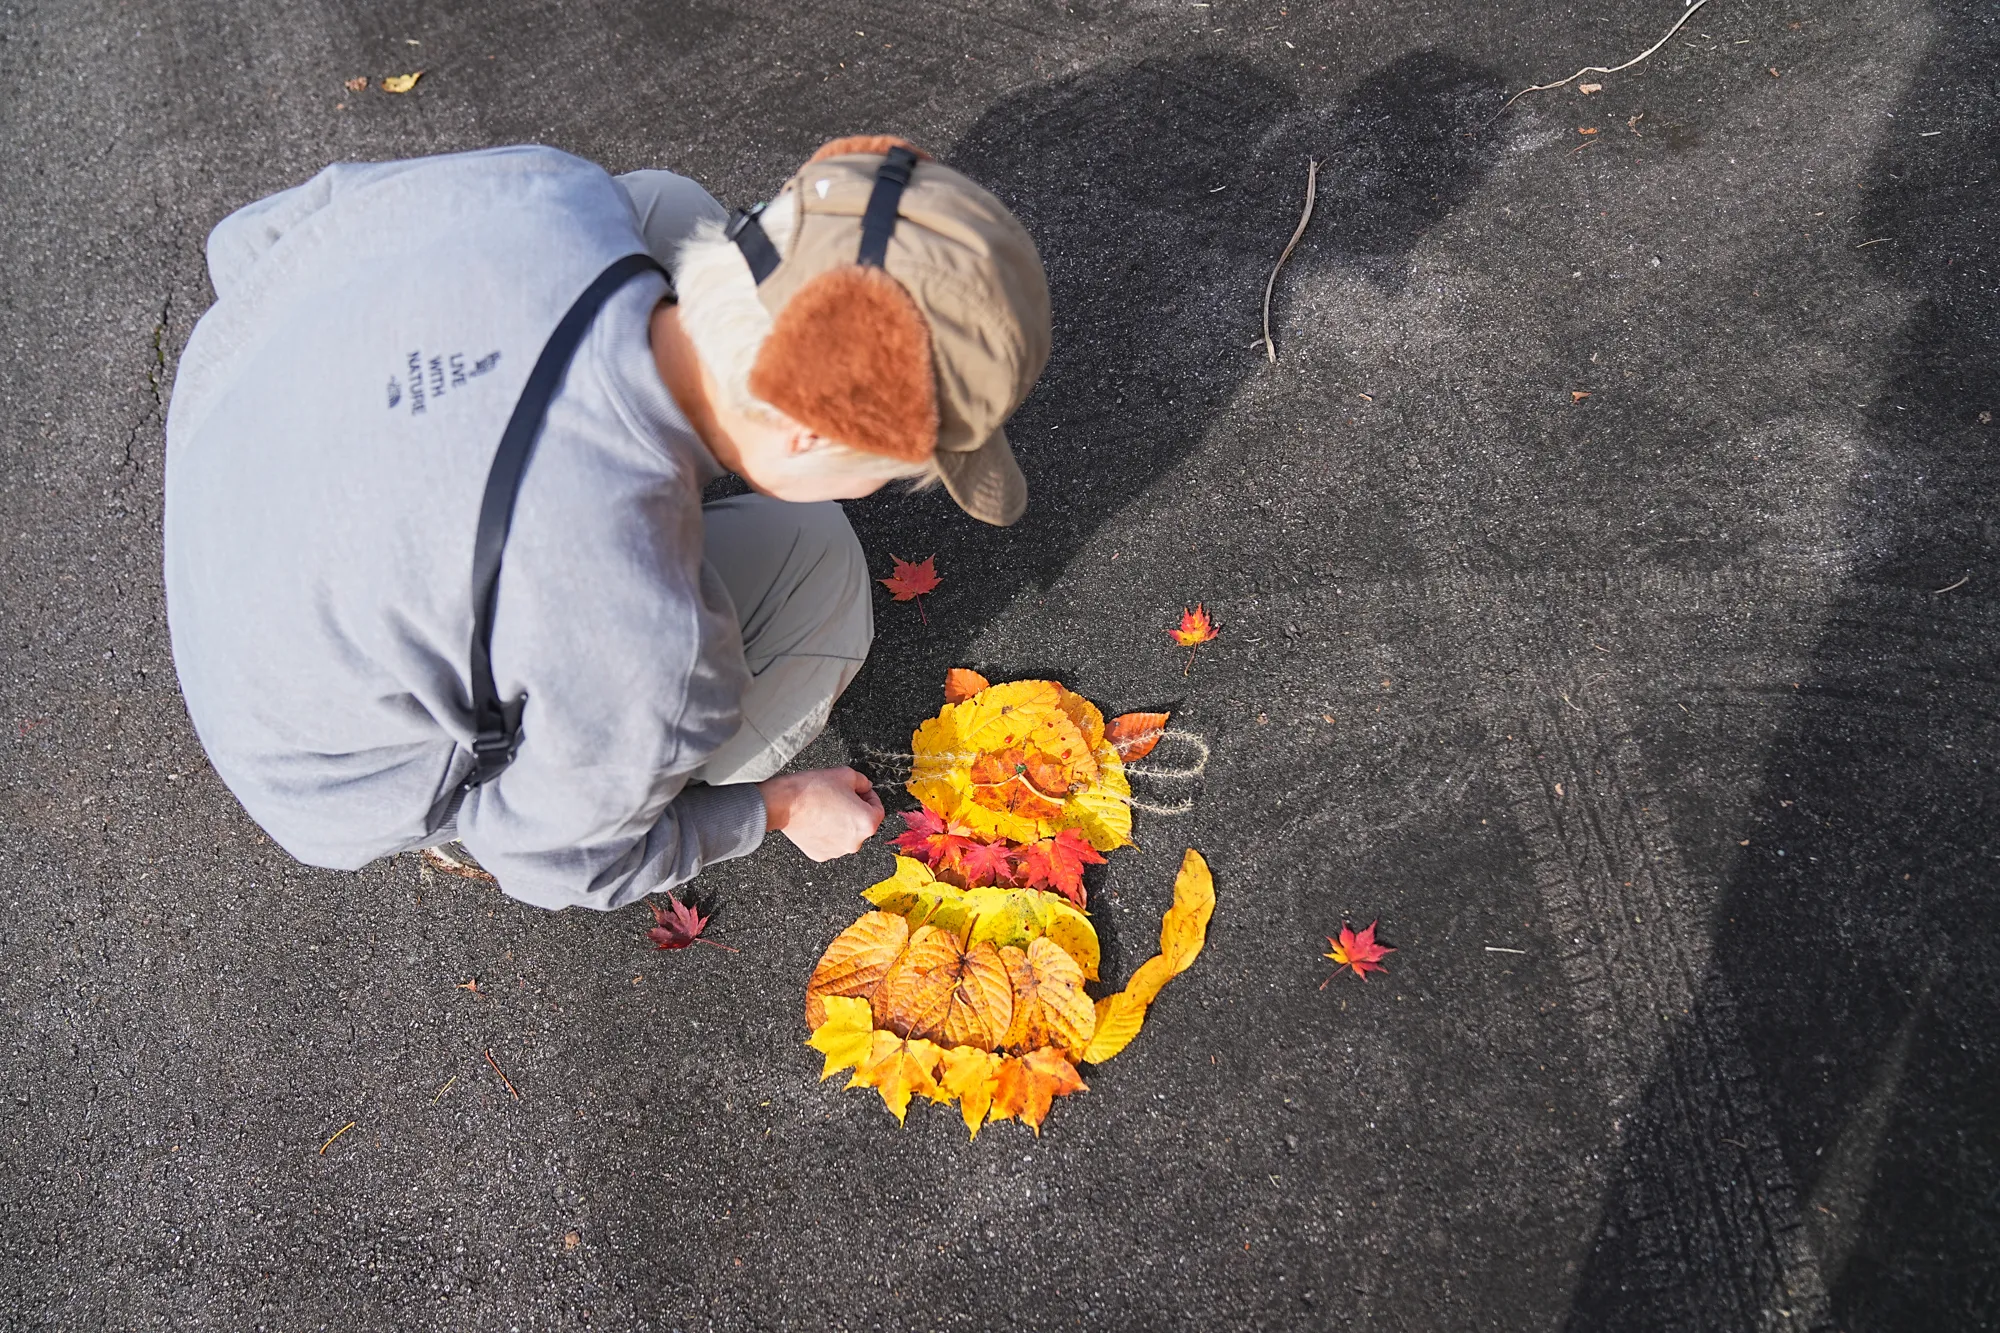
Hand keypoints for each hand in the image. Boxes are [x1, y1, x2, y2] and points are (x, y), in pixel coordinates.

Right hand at [758, 767, 884, 861]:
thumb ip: (863, 782)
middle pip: (861, 823)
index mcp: (867, 823)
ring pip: (845, 834)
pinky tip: (817, 819)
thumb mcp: (846, 774)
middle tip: (839, 796)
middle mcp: (855, 842)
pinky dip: (827, 832)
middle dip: (854, 810)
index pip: (877, 809)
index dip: (869, 796)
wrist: (783, 803)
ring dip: (841, 822)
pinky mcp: (820, 854)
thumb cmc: (813, 789)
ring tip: (826, 807)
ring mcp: (837, 851)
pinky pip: (830, 842)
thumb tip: (865, 786)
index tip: (860, 791)